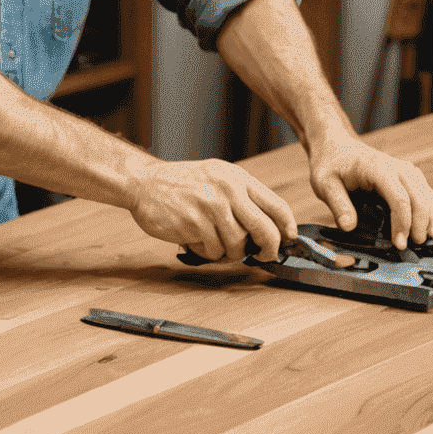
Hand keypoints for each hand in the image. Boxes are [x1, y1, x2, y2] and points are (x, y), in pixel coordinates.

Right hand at [128, 158, 296, 261]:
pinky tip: (197, 240)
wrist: (144, 182)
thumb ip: (244, 199)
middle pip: (265, 230)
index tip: (288, 241)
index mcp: (238, 178)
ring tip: (215, 242)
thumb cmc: (185, 185)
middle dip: (268, 249)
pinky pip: (214, 251)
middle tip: (262, 256)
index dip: (287, 229)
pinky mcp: (194, 223)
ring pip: (238, 245)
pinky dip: (208, 252)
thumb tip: (272, 230)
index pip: (277, 206)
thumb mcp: (219, 179)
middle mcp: (228, 190)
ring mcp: (211, 206)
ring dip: (229, 252)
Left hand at [308, 128, 432, 248]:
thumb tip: (349, 227)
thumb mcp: (324, 184)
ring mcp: (404, 170)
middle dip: (421, 222)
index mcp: (378, 168)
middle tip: (415, 245)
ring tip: (432, 238)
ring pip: (426, 193)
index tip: (399, 244)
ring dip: (431, 216)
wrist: (336, 147)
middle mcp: (396, 167)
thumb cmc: (330, 166)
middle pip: (419, 195)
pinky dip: (431, 209)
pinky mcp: (407, 176)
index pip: (399, 197)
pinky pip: (425, 192)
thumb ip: (338, 205)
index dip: (402, 223)